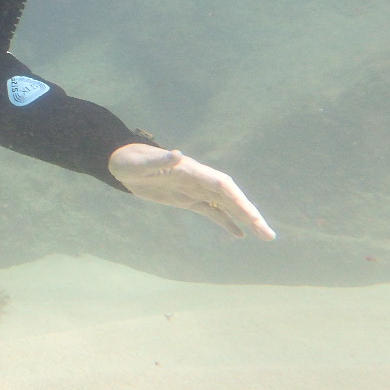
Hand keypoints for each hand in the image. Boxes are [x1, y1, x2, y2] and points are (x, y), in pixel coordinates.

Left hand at [108, 144, 276, 239]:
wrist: (121, 164)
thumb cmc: (131, 161)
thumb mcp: (142, 163)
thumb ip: (160, 160)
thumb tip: (175, 154)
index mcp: (192, 170)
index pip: (221, 185)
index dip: (237, 199)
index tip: (251, 215)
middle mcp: (199, 180)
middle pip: (231, 197)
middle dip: (250, 214)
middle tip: (268, 233)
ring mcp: (195, 190)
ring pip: (226, 206)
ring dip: (245, 219)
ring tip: (264, 236)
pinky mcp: (187, 200)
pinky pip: (212, 212)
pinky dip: (226, 222)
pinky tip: (239, 235)